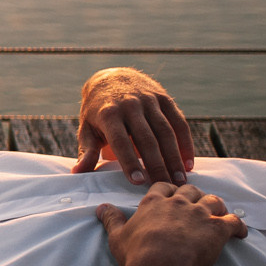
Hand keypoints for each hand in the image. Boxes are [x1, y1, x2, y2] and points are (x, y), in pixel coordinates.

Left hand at [73, 67, 195, 184]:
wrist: (112, 78)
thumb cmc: (97, 111)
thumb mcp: (87, 128)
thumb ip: (87, 151)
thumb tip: (77, 173)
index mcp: (108, 113)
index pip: (120, 140)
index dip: (129, 161)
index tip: (138, 182)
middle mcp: (130, 105)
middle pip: (146, 138)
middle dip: (157, 164)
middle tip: (164, 186)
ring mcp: (149, 101)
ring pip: (166, 131)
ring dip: (175, 157)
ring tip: (180, 181)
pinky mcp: (164, 99)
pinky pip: (179, 123)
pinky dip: (186, 143)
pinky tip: (189, 163)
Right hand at [96, 182, 245, 265]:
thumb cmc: (136, 254)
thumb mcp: (117, 236)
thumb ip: (112, 219)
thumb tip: (100, 208)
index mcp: (154, 202)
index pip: (164, 185)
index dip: (169, 189)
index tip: (172, 195)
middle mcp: (179, 202)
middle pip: (191, 189)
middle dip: (195, 195)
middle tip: (197, 204)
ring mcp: (200, 214)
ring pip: (214, 201)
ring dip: (217, 206)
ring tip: (219, 214)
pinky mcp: (218, 228)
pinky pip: (234, 221)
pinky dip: (239, 226)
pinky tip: (240, 234)